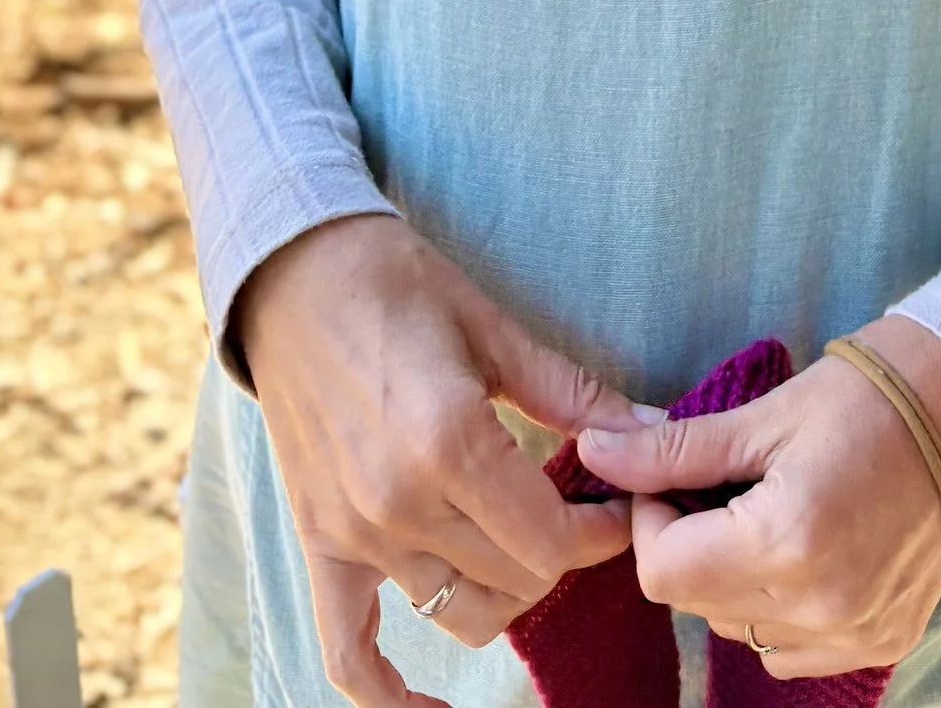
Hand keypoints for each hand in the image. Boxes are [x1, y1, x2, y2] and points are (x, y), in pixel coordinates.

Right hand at [235, 215, 642, 707]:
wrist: (290, 275)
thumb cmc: (395, 283)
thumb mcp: (492, 327)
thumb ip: (571, 393)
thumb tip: (649, 432)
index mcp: (448, 442)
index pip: (551, 543)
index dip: (598, 533)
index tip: (615, 505)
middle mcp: (397, 503)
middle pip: (515, 583)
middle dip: (562, 554)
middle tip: (575, 510)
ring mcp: (351, 533)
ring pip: (460, 615)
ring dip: (506, 591)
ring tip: (522, 543)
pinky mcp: (318, 544)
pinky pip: (348, 655)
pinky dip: (392, 698)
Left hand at [571, 318, 940, 680]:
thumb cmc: (865, 397)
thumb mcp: (763, 415)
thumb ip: (673, 450)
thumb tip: (593, 450)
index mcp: (786, 543)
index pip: (663, 572)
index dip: (651, 519)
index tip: (674, 478)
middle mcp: (822, 605)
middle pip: (699, 604)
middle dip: (693, 545)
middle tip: (726, 486)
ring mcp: (857, 633)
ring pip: (742, 632)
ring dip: (736, 582)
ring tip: (770, 512)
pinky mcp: (885, 640)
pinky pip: (794, 650)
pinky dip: (783, 609)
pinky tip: (809, 548)